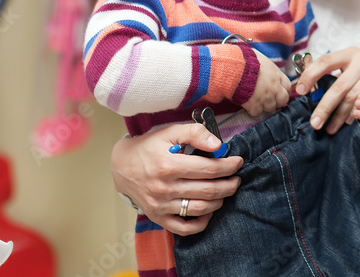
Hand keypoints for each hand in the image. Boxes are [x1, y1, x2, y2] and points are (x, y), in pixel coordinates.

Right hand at [111, 123, 243, 235]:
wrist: (121, 165)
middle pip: (207, 190)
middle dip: (229, 185)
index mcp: (168, 165)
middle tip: (237, 178)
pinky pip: (184, 228)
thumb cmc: (149, 146)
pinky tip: (209, 211)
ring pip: (200, 209)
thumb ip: (195, 133)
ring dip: (220, 201)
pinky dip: (201, 223)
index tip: (238, 162)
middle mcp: (164, 188)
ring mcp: (160, 206)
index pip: (208, 169)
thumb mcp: (170, 131)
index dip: (228, 166)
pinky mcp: (157, 217)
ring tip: (227, 191)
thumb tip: (218, 145)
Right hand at [241, 54, 290, 116]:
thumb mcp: (263, 60)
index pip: (288, 87)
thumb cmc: (246, 60)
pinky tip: (248, 103)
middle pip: (283, 100)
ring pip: (271, 108)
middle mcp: (274, 88)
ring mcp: (265, 98)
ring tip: (256, 100)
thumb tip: (268, 71)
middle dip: (278, 101)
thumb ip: (269, 69)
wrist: (234, 68)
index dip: (284, 91)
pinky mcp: (254, 105)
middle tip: (269, 99)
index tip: (280, 93)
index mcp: (276, 75)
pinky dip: (253, 109)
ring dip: (265, 106)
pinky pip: (257, 112)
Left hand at [294, 47, 359, 136]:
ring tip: (331, 128)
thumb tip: (305, 91)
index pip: (325, 61)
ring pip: (353, 98)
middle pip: (339, 86)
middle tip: (315, 123)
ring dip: (340, 116)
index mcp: (351, 53)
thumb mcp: (355, 71)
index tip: (299, 92)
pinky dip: (356, 116)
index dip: (310, 76)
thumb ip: (336, 77)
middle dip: (324, 107)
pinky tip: (350, 124)